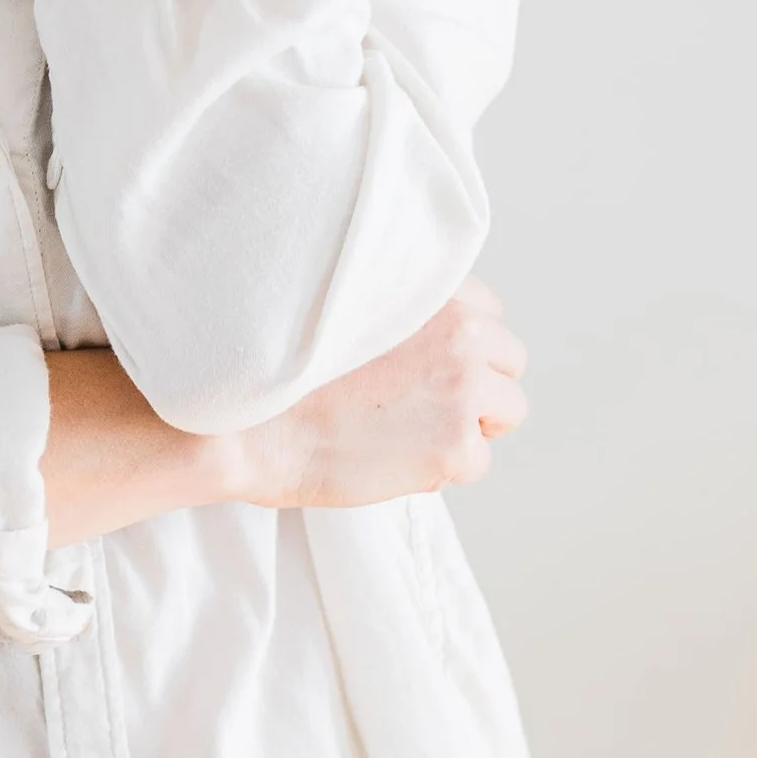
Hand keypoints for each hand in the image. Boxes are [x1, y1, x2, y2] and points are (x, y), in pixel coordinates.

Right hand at [225, 281, 528, 509]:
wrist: (247, 426)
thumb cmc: (280, 369)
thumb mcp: (345, 305)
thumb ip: (401, 308)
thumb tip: (432, 336)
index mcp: (432, 288)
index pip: (487, 312)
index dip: (457, 343)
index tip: (422, 361)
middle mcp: (461, 329)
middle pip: (509, 359)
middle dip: (476, 383)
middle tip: (419, 402)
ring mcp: (464, 388)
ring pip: (508, 411)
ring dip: (468, 424)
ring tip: (408, 431)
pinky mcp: (457, 445)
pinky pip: (477, 462)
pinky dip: (442, 469)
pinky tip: (392, 458)